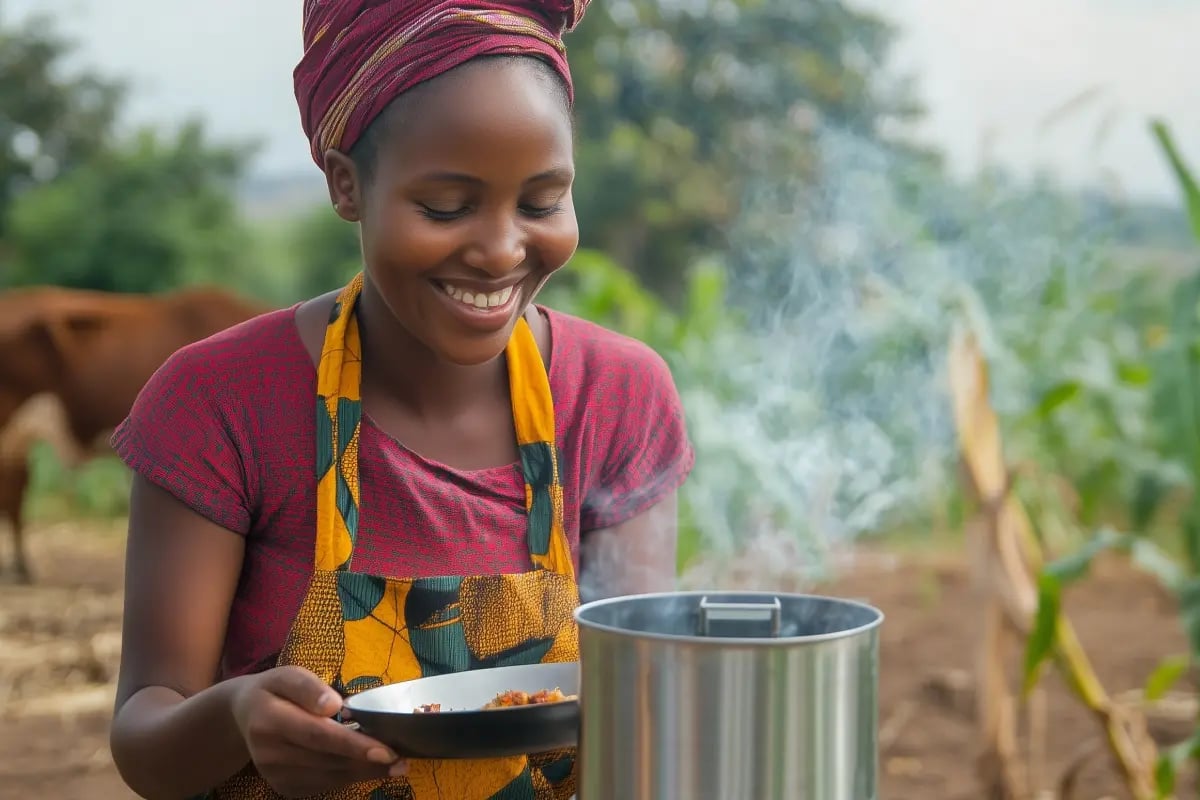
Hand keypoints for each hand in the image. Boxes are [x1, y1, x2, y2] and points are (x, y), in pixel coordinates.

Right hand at [230, 665, 407, 797]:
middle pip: (327, 760)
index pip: (317, 735)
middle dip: (367, 762)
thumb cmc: (274, 690)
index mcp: (270, 720)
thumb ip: (309, 688)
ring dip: (364, 773)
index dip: (353, 745)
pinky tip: (369, 768)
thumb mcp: (288, 675)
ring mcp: (275, 775)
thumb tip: (333, 706)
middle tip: (401, 760)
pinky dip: (349, 778)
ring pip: (328, 777)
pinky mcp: (283, 787)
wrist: (243, 717)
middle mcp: (269, 753)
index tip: (385, 750)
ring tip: (395, 765)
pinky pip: (323, 785)